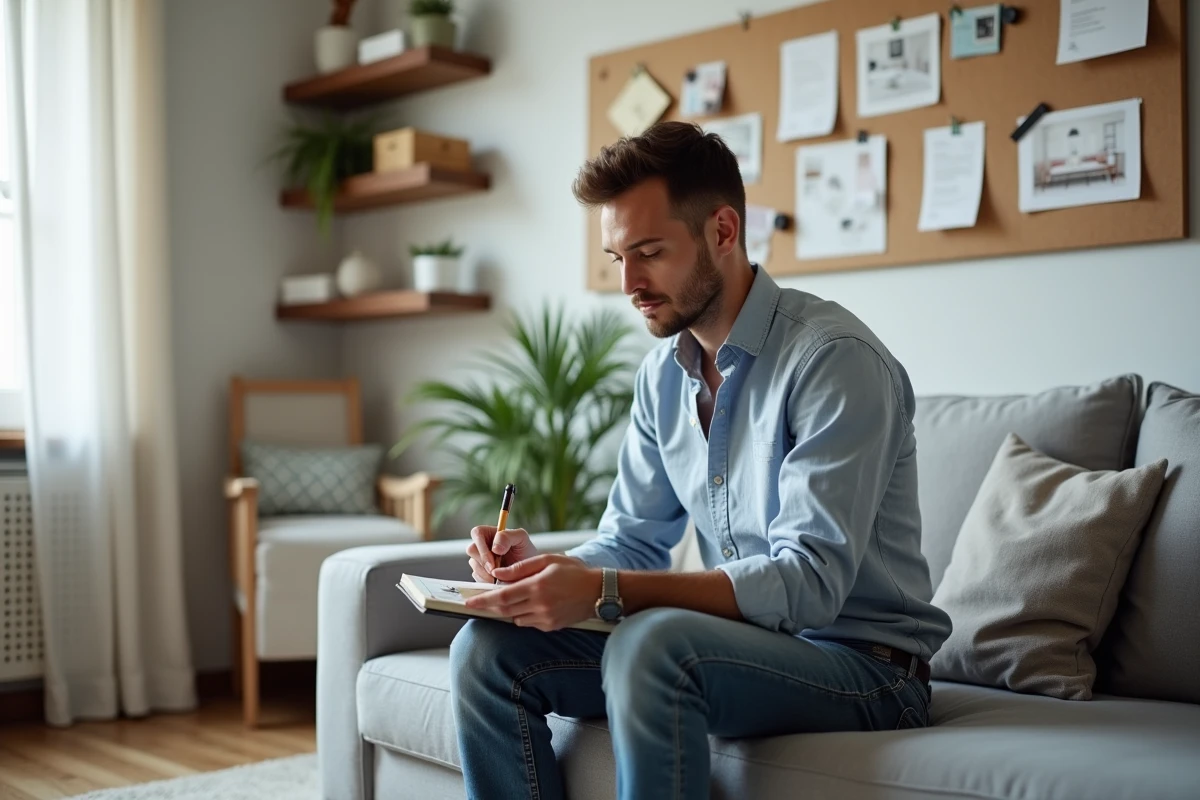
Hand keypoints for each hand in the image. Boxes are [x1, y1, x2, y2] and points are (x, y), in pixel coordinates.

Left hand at [465, 555, 601, 630]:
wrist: (599, 591)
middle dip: (489, 607)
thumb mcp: (548, 560)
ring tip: (510, 598)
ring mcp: (545, 618)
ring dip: (507, 610)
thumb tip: (497, 574)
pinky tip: (531, 604)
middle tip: (476, 602)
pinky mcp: (550, 626)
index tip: (469, 601)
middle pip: (504, 610)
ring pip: (515, 618)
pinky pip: (528, 622)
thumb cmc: (574, 571)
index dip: (483, 600)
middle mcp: (539, 605)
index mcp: (537, 587)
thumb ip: (520, 568)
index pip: (502, 597)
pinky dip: (523, 615)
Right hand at [466, 525, 538, 583]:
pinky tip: (498, 582)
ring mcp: (479, 559)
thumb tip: (495, 548)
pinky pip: (477, 577)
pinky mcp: (479, 573)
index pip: (477, 533)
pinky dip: (487, 582)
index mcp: (489, 532)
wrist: (528, 570)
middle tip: (497, 573)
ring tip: (501, 579)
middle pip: (472, 550)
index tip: (492, 563)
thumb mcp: (521, 538)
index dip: (482, 548)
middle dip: (484, 564)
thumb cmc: (525, 550)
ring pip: (474, 565)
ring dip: (486, 575)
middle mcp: (481, 544)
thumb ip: (508, 537)